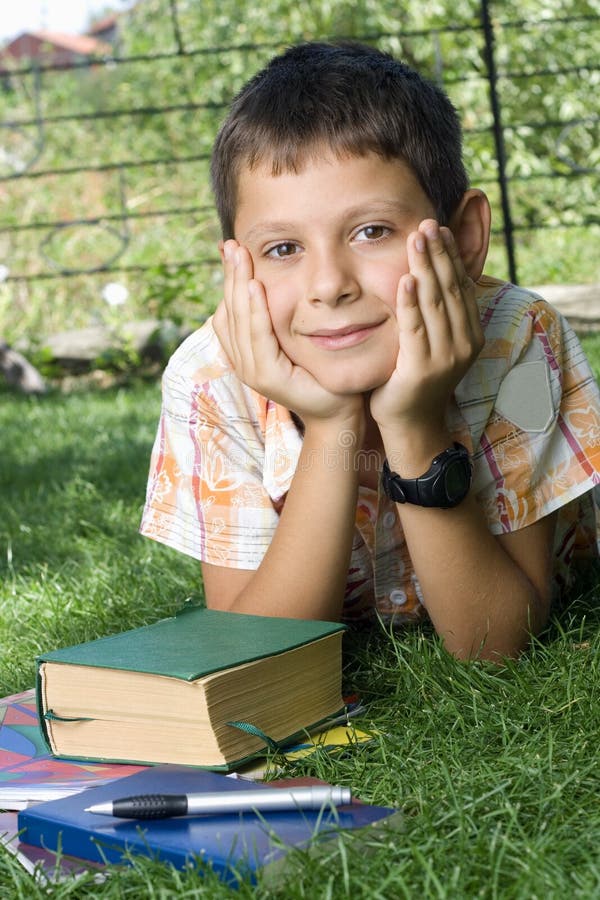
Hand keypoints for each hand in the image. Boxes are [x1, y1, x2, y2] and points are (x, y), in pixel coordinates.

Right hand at [213, 240, 363, 425]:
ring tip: (240, 257)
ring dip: (239, 286)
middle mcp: (243, 361)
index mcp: (245, 351)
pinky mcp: (268, 377)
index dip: (229, 279)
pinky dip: (256, 311)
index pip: (228, 309)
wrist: (339, 409)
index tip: (232, 248)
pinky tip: (257, 287)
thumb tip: (271, 281)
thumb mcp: (295, 337)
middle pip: (229, 310)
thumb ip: (280, 315)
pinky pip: (258, 337)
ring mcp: (253, 371)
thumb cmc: (322, 371)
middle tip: (232, 243)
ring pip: (239, 320)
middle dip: (231, 275)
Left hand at [370, 220, 483, 437]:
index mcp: (470, 334)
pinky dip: (410, 302)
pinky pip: (415, 327)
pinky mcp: (421, 367)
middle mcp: (464, 343)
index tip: (440, 228)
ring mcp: (445, 356)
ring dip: (425, 267)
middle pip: (450, 288)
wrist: (410, 424)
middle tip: (427, 223)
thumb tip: (429, 276)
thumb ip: (435, 314)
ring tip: (417, 239)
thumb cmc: (414, 380)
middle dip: (439, 253)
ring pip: (435, 303)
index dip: (451, 256)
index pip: (461, 286)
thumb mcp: (432, 342)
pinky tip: (406, 278)